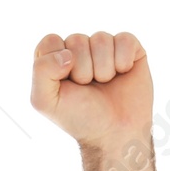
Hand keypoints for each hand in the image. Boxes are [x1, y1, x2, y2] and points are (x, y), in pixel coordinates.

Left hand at [31, 30, 152, 152]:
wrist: (114, 132)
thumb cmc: (78, 117)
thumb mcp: (45, 101)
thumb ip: (41, 72)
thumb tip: (67, 53)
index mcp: (55, 61)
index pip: (50, 42)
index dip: (56, 62)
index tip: (65, 83)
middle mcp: (79, 50)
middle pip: (76, 39)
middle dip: (82, 70)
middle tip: (86, 88)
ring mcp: (104, 48)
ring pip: (101, 39)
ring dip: (103, 69)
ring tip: (104, 84)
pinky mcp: (129, 48)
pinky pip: (125, 39)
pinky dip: (123, 61)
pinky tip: (122, 74)